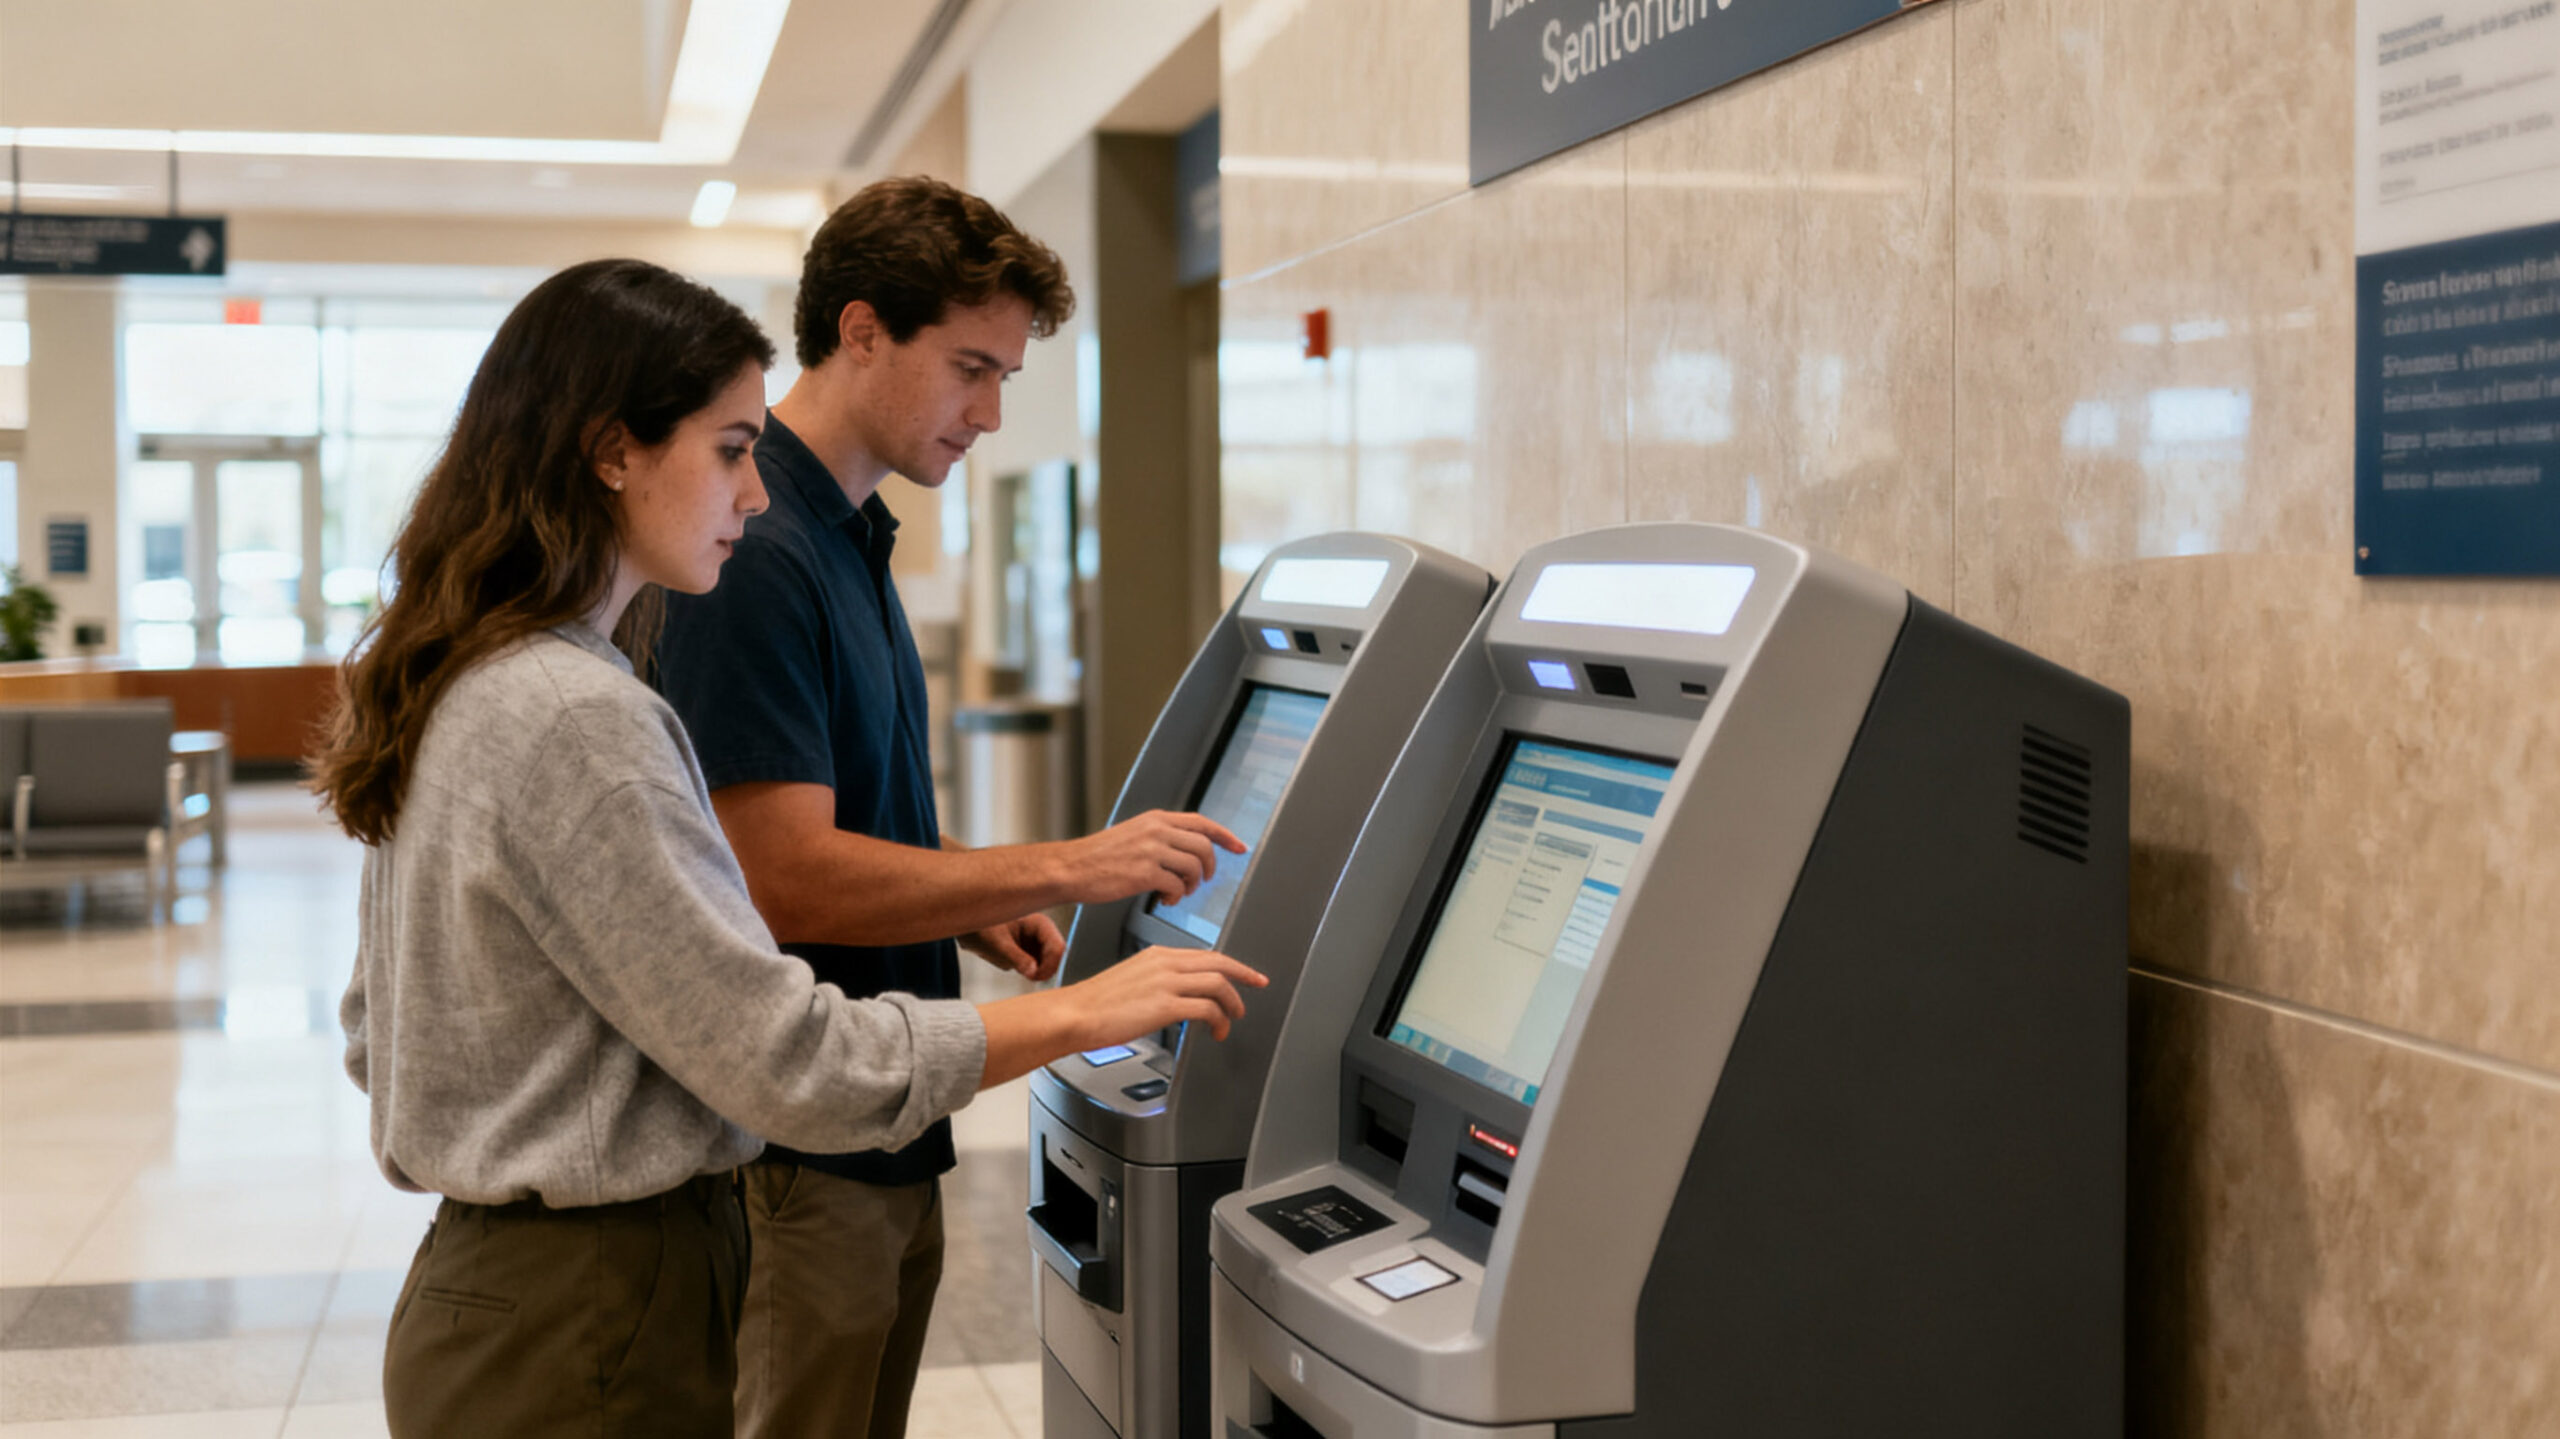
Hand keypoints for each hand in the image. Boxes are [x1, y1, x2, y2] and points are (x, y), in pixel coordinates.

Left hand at [962, 912, 1065, 981]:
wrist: (967, 926)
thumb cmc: (981, 926)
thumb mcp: (998, 944)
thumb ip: (1017, 957)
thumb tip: (1034, 971)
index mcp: (1039, 923)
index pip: (1058, 947)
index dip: (1050, 965)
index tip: (1034, 976)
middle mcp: (1041, 932)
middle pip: (1055, 957)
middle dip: (1041, 969)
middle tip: (1026, 976)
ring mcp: (1035, 943)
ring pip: (1045, 964)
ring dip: (1032, 970)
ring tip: (1010, 962)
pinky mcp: (1028, 952)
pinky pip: (1034, 967)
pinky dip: (1024, 970)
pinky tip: (1008, 961)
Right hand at [1051, 811, 1247, 906]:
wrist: (1070, 868)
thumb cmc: (1097, 857)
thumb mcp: (1133, 833)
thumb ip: (1160, 836)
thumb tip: (1186, 849)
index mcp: (1156, 819)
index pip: (1202, 822)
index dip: (1225, 836)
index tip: (1239, 847)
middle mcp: (1157, 830)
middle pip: (1204, 847)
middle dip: (1209, 868)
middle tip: (1201, 883)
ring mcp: (1151, 851)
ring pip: (1194, 867)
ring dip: (1191, 886)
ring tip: (1177, 894)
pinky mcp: (1144, 873)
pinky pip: (1176, 886)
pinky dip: (1175, 897)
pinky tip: (1164, 900)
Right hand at [1063, 945, 1266, 1045]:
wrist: (1074, 1014)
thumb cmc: (1094, 1005)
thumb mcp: (1130, 981)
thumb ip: (1155, 983)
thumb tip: (1173, 998)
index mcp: (1156, 955)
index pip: (1204, 955)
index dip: (1229, 964)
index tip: (1244, 973)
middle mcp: (1164, 964)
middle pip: (1218, 962)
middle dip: (1244, 974)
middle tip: (1258, 984)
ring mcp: (1166, 982)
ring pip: (1218, 983)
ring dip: (1233, 1003)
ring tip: (1233, 1018)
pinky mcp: (1165, 1005)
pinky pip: (1207, 1008)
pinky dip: (1219, 1020)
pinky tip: (1216, 1031)